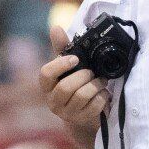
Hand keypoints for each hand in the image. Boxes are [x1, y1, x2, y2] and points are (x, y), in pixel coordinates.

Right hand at [40, 26, 106, 145]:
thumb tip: (55, 28)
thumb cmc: (74, 84)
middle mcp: (53, 101)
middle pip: (65, 88)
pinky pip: (94, 106)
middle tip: (92, 72)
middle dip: (83, 76)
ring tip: (101, 80)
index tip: (75, 59)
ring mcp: (67, 113)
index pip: (45, 74)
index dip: (60, 65)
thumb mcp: (68, 66)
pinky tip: (103, 93)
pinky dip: (102, 97)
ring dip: (95, 85)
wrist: (84, 112)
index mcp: (47, 85)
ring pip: (81, 96)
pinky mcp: (81, 121)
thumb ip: (62, 48)